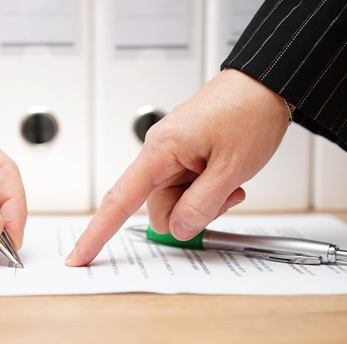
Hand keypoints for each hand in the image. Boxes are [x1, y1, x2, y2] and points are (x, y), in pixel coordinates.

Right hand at [65, 69, 288, 266]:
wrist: (267, 84)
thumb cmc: (249, 112)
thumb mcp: (231, 168)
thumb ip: (201, 205)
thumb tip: (178, 229)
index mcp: (161, 150)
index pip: (119, 199)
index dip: (97, 232)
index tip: (79, 256)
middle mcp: (160, 152)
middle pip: (157, 206)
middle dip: (188, 213)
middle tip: (224, 197)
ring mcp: (173, 153)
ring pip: (175, 200)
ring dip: (202, 202)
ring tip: (231, 181)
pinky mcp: (185, 154)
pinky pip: (186, 187)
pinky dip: (206, 192)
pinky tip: (228, 178)